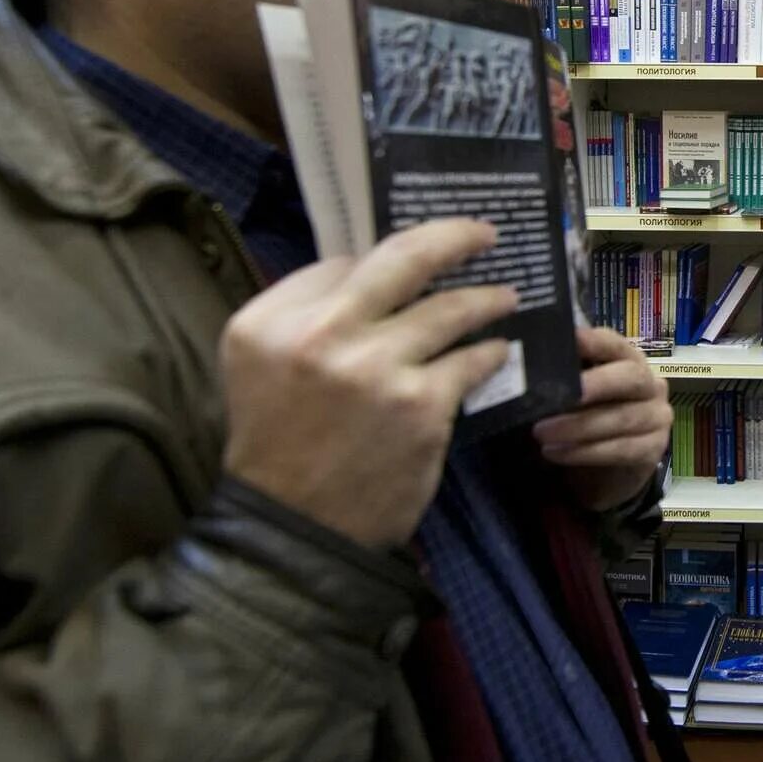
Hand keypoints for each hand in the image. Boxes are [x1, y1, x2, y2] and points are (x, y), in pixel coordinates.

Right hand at [220, 219, 516, 547]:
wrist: (295, 527)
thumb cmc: (278, 444)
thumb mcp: (256, 365)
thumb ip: (303, 314)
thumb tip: (365, 272)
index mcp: (272, 320)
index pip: (344, 262)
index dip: (385, 256)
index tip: (422, 247)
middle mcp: (322, 335)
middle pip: (404, 259)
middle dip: (455, 236)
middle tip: (483, 234)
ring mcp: (377, 369)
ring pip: (450, 308)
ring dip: (487, 298)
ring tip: (506, 297)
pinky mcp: (422, 406)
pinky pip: (470, 361)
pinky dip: (489, 352)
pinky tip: (498, 351)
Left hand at [533, 327, 672, 511]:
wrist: (604, 472)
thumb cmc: (586, 422)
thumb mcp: (575, 397)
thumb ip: (565, 378)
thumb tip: (533, 364)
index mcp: (630, 361)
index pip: (616, 345)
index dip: (596, 342)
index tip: (571, 340)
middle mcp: (651, 385)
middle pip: (630, 378)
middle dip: (594, 385)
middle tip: (556, 396)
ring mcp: (657, 418)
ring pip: (622, 418)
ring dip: (579, 426)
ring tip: (541, 433)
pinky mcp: (653, 450)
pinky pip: (621, 449)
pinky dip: (585, 452)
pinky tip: (556, 453)